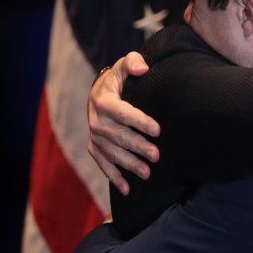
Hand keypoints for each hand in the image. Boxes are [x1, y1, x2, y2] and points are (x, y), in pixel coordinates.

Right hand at [87, 52, 159, 195]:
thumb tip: (143, 68)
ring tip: (147, 173)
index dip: (139, 121)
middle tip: (157, 155)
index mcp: (103, 100)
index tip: (158, 130)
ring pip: (112, 153)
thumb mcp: (125, 66)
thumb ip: (134, 63)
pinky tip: (127, 189)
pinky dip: (114, 177)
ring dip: (129, 164)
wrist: (101, 93)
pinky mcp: (94, 148)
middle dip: (138, 147)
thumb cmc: (120, 80)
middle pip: (118, 136)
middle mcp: (95, 120)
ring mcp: (94, 136)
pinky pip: (103, 164)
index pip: (122, 112)